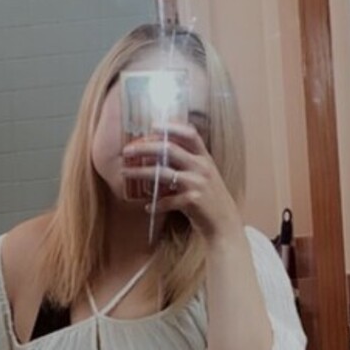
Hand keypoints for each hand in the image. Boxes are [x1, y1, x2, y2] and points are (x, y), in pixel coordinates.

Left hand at [122, 123, 240, 242]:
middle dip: (144, 147)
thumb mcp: (205, 175)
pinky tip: (147, 207)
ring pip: (162, 173)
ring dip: (140, 172)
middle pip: (168, 149)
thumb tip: (161, 152)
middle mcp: (202, 167)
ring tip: (125, 173)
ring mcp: (197, 183)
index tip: (152, 125)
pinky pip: (166, 200)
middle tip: (127, 150)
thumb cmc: (211, 199)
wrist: (224, 223)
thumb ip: (190, 162)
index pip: (190, 134)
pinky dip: (155, 204)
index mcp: (205, 158)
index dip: (171, 127)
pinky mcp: (192, 201)